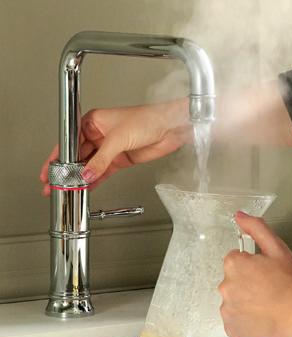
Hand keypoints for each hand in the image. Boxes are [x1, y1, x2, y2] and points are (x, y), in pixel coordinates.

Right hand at [40, 99, 190, 195]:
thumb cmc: (147, 120)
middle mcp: (99, 135)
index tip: (49, 170)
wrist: (169, 128)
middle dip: (67, 171)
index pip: (69, 141)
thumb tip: (87, 174)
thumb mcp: (118, 139)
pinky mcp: (120, 160)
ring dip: (80, 178)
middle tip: (56, 185)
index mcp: (93, 122)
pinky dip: (95, 181)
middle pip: (77, 156)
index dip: (58, 157)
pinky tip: (86, 188)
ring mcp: (109, 149)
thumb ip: (101, 160)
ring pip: (90, 166)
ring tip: (69, 189)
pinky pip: (103, 172)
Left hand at [218, 211, 291, 336]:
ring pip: (235, 303)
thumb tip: (239, 216)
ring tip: (269, 307)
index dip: (254, 267)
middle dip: (248, 284)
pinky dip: (246, 322)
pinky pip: (236, 323)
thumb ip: (256, 228)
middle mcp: (225, 287)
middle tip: (271, 291)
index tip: (268, 275)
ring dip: (246, 304)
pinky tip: (264, 320)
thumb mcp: (278, 248)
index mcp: (233, 265)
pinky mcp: (232, 329)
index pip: (236, 262)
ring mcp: (227, 310)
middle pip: (233, 282)